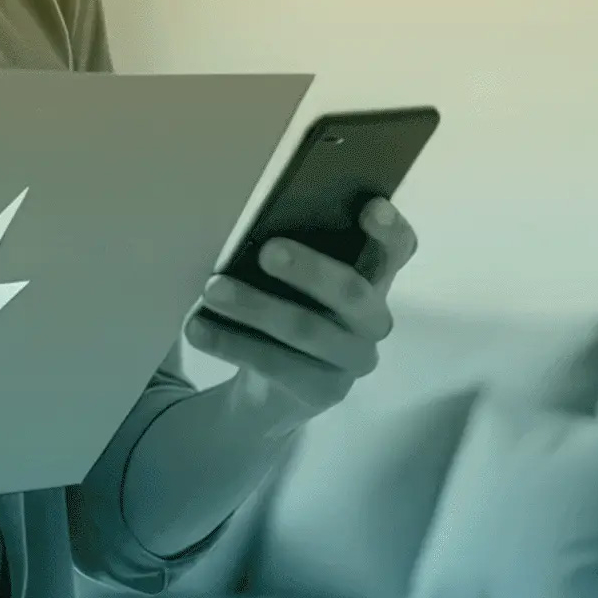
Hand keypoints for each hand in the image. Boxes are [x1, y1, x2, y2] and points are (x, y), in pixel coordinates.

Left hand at [184, 198, 417, 428]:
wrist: (273, 386)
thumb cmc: (285, 304)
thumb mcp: (293, 279)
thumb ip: (294, 249)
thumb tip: (255, 224)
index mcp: (373, 277)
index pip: (399, 248)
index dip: (390, 229)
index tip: (369, 206)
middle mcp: (373, 319)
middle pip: (353, 291)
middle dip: (311, 269)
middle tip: (267, 250)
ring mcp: (352, 359)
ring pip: (309, 330)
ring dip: (257, 307)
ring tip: (213, 290)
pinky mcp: (323, 391)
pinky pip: (278, 365)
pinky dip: (233, 344)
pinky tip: (198, 330)